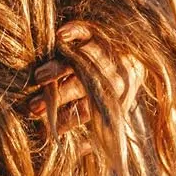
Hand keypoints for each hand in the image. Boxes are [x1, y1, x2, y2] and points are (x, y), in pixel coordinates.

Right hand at [26, 21, 144, 124]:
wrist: (141, 50)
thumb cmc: (112, 88)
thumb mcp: (108, 112)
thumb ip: (89, 127)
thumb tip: (67, 145)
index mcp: (110, 98)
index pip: (86, 111)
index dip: (66, 120)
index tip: (46, 127)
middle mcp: (110, 76)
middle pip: (81, 87)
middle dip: (57, 97)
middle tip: (34, 106)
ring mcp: (105, 52)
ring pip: (81, 60)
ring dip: (60, 68)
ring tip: (39, 76)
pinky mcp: (99, 31)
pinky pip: (87, 30)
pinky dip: (75, 31)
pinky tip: (60, 36)